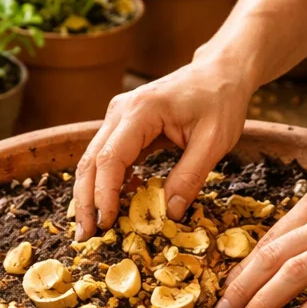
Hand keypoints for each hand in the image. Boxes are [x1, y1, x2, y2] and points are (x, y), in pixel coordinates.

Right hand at [73, 52, 253, 240]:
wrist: (220, 71)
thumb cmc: (220, 101)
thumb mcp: (214, 142)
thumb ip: (190, 177)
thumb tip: (169, 214)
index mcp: (141, 111)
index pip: (110, 158)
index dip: (104, 195)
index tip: (106, 224)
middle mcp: (120, 110)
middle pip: (90, 160)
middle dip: (85, 201)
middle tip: (85, 236)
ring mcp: (118, 116)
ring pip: (93, 159)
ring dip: (90, 194)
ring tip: (93, 227)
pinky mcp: (123, 124)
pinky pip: (107, 157)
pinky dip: (106, 182)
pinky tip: (116, 205)